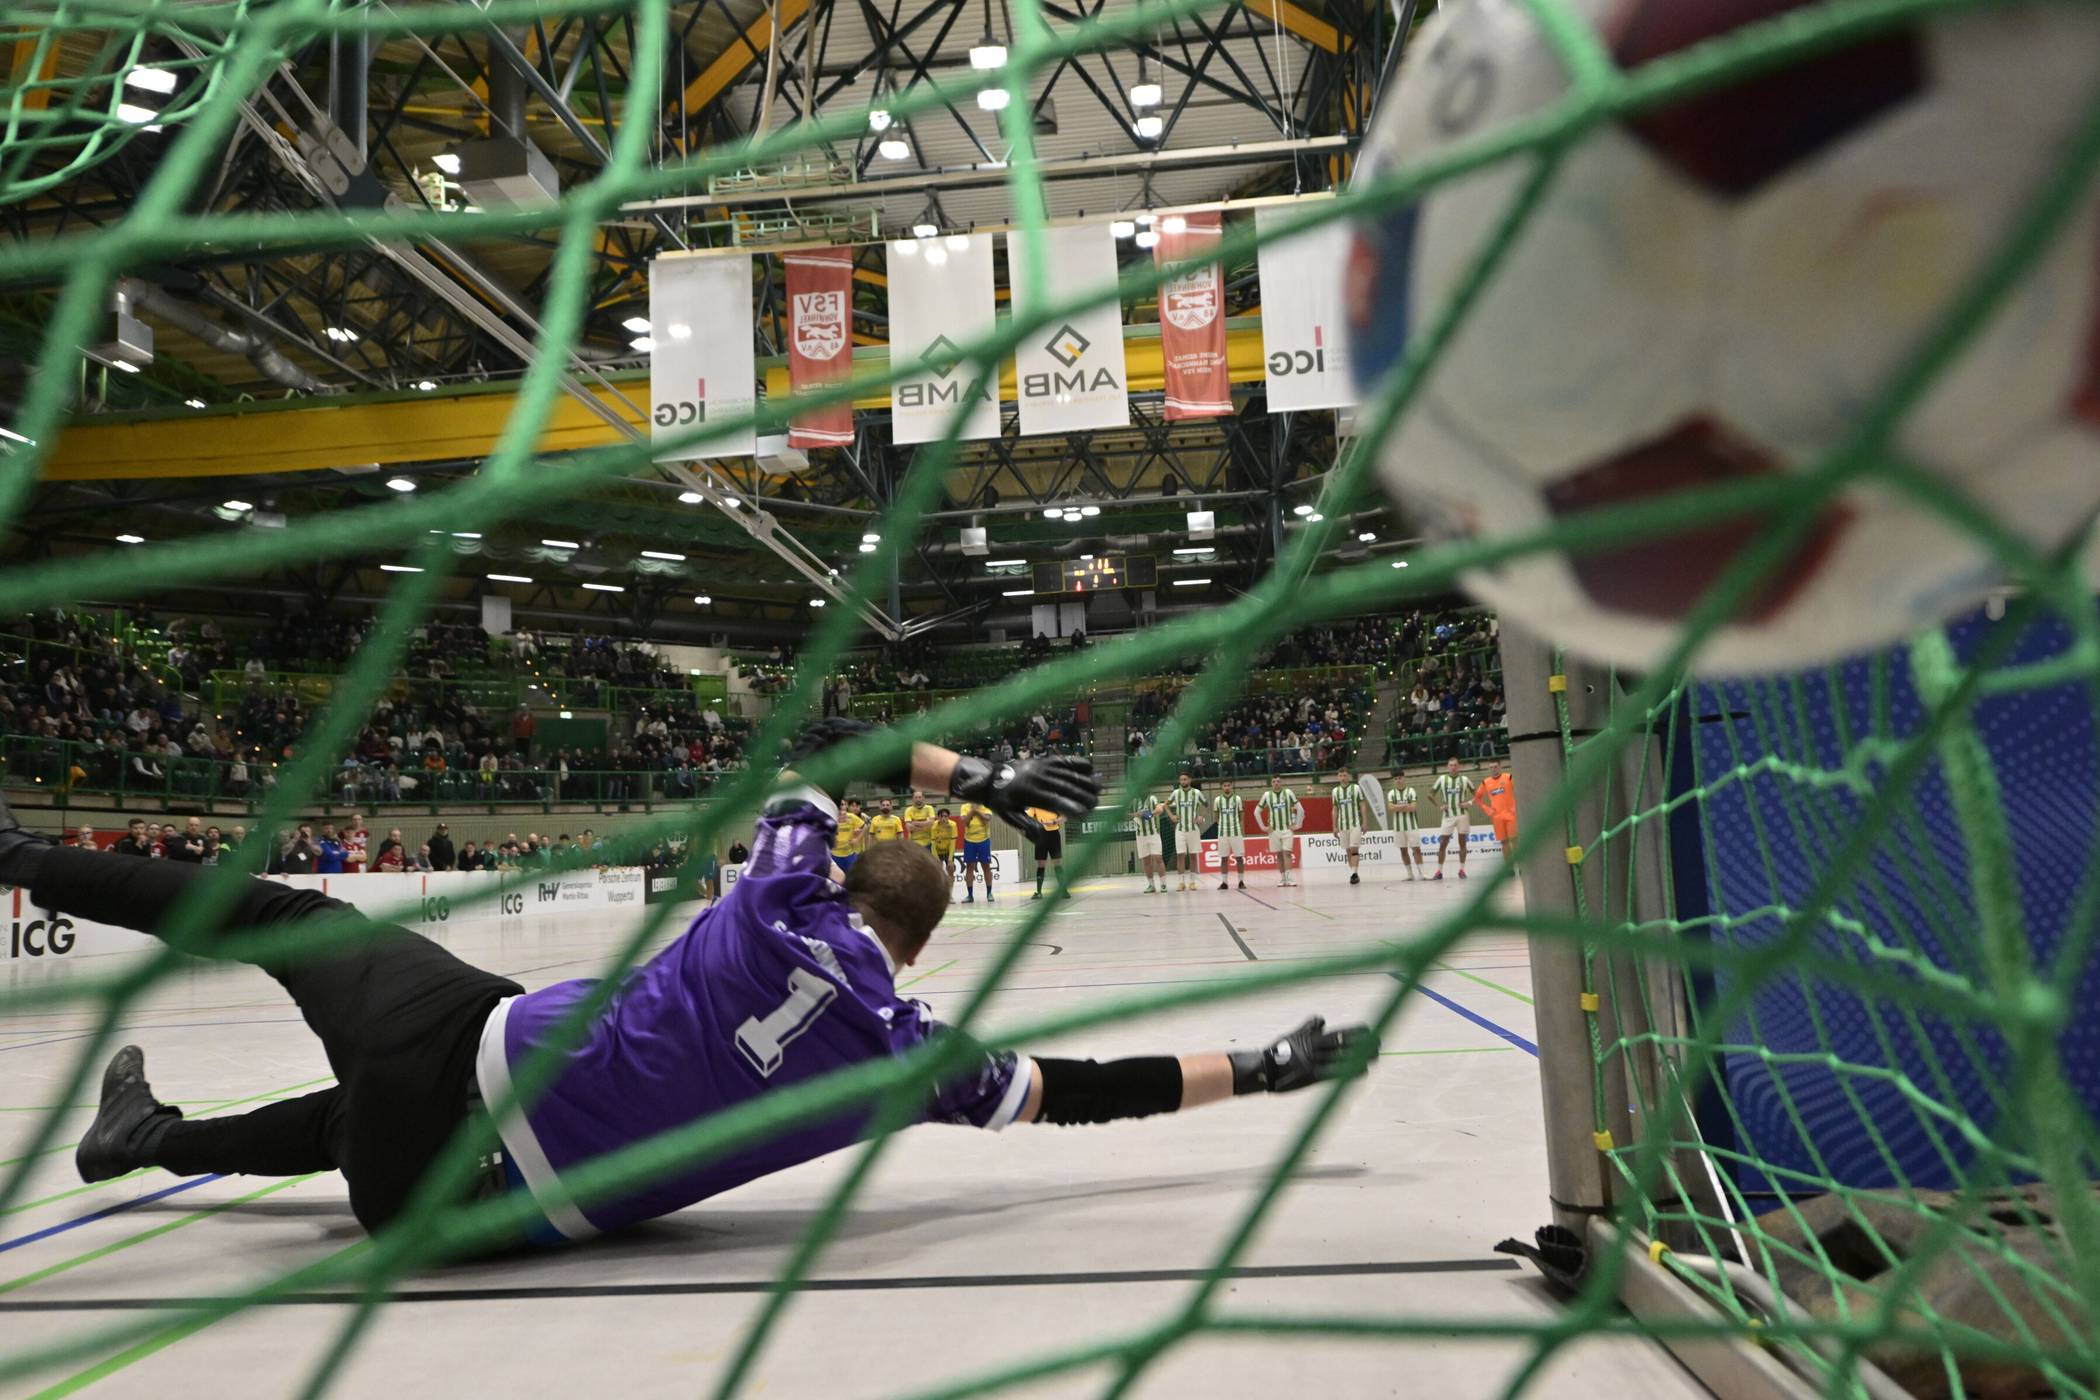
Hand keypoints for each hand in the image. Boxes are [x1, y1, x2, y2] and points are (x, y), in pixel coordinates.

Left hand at [949, 754, 1099, 834]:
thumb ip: (1026, 826)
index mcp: (1030, 794)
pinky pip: (1064, 760)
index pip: (1055, 801)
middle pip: (1066, 786)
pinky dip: (1078, 763)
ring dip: (1085, 780)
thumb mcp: (1009, 817)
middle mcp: (1039, 778)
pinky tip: (1090, 768)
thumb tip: (1041, 837)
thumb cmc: (1002, 801)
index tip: (1084, 814)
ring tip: (1100, 788)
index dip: (1071, 807)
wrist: (991, 778)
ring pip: (1068, 773)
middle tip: (1097, 803)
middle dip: (1084, 794)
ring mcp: (1043, 767)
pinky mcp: (1045, 760)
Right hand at [1230, 1017, 1378, 1094]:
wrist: (1265, 1068)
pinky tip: (1363, 1070)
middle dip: (1363, 1043)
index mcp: (1313, 1038)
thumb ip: (1309, 1027)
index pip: (1338, 1033)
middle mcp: (1316, 1049)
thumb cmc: (1278, 1051)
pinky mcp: (1312, 1077)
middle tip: (1379, 1041)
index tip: (1368, 1030)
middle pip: (1344, 1044)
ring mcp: (1315, 1063)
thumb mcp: (1294, 1035)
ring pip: (1342, 1058)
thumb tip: (1322, 1019)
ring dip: (1361, 1056)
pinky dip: (1350, 1071)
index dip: (1355, 1032)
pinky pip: (1334, 1073)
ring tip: (1375, 1055)